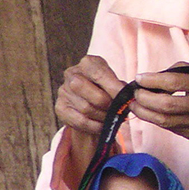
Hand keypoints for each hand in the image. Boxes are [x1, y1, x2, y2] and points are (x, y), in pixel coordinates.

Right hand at [56, 55, 125, 181]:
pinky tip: (102, 125)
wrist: (88, 99)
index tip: (126, 99)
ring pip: (87, 109)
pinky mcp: (60, 107)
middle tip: (118, 111)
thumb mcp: (113, 81)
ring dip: (103, 117)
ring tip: (111, 117)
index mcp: (87, 63)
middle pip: (93, 95)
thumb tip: (128, 97)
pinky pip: (80, 121)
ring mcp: (63, 91)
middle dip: (109, 106)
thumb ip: (119, 87)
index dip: (114, 88)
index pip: (99, 74)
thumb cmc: (104, 88)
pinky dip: (94, 126)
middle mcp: (72, 74)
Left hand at [130, 62, 188, 163]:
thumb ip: (179, 71)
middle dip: (145, 99)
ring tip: (134, 103)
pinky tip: (145, 111)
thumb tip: (151, 77)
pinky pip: (166, 127)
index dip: (152, 80)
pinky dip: (152, 119)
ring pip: (163, 121)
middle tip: (134, 92)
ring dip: (143, 112)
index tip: (139, 77)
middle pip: (166, 106)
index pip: (174, 82)